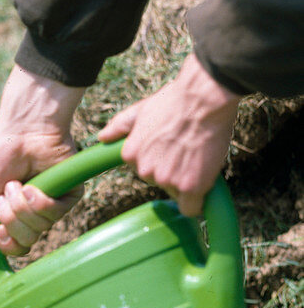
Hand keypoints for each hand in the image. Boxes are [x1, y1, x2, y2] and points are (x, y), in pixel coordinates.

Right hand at [0, 65, 84, 255]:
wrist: (21, 132)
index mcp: (14, 216)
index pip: (16, 247)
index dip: (6, 243)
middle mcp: (34, 214)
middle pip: (26, 241)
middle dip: (11, 219)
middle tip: (5, 194)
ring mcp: (53, 205)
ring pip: (39, 229)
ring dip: (22, 206)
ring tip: (17, 183)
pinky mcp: (70, 195)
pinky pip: (54, 214)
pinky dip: (39, 201)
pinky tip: (33, 185)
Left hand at [98, 53, 240, 214]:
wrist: (204, 99)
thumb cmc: (175, 101)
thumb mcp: (141, 109)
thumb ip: (120, 125)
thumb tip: (102, 136)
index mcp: (130, 154)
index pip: (143, 171)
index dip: (160, 161)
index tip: (172, 148)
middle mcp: (144, 170)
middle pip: (159, 182)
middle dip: (172, 171)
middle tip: (187, 150)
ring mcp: (167, 180)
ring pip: (176, 192)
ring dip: (187, 181)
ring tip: (198, 157)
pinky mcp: (190, 187)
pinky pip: (191, 208)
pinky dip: (198, 201)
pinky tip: (204, 186)